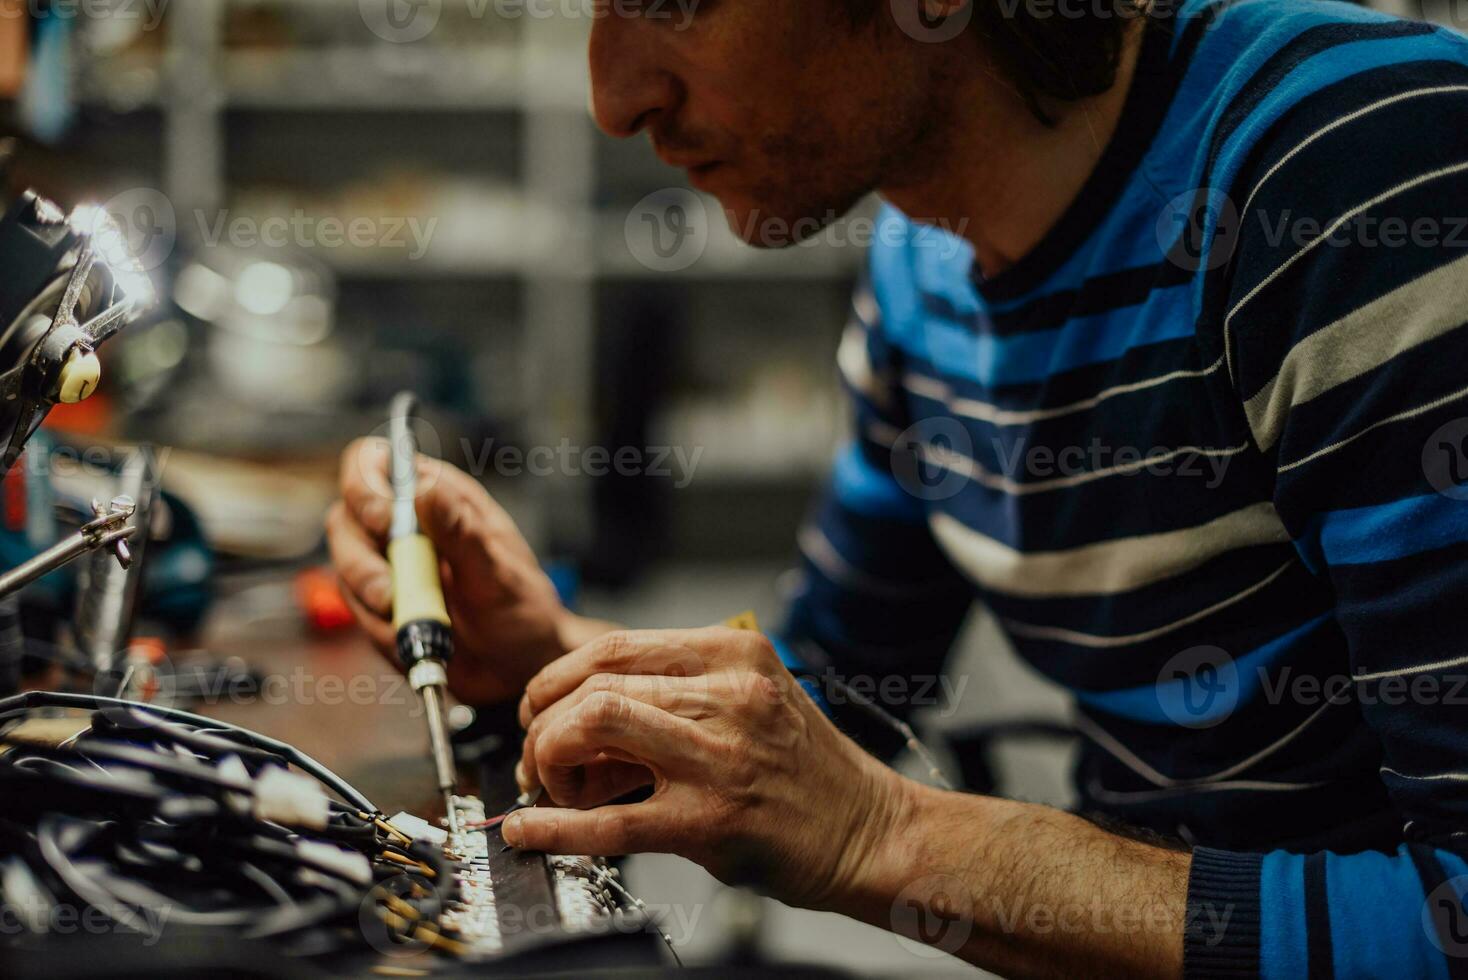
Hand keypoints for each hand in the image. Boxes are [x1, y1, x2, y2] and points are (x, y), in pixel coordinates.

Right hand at [327, 437, 592, 704]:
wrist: (520, 667)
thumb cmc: (521, 608)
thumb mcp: (497, 571)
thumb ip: (460, 532)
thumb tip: (426, 488)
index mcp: (436, 497)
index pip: (373, 463)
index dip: (364, 483)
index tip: (384, 520)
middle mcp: (404, 526)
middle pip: (346, 520)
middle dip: (360, 558)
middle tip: (388, 593)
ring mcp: (388, 567)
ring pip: (346, 569)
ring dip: (370, 599)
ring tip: (409, 621)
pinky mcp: (379, 608)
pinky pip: (359, 614)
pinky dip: (381, 631)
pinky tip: (418, 638)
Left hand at [508, 627, 912, 909]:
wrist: (870, 832)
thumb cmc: (805, 770)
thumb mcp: (751, 699)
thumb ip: (676, 695)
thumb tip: (580, 714)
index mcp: (733, 653)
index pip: (615, 645)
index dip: (557, 677)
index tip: (540, 706)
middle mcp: (728, 693)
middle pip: (594, 686)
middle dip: (545, 725)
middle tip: (538, 758)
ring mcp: (720, 756)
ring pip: (594, 727)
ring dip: (549, 760)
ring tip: (551, 787)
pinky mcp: (711, 821)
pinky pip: (610, 820)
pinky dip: (555, 826)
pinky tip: (530, 831)